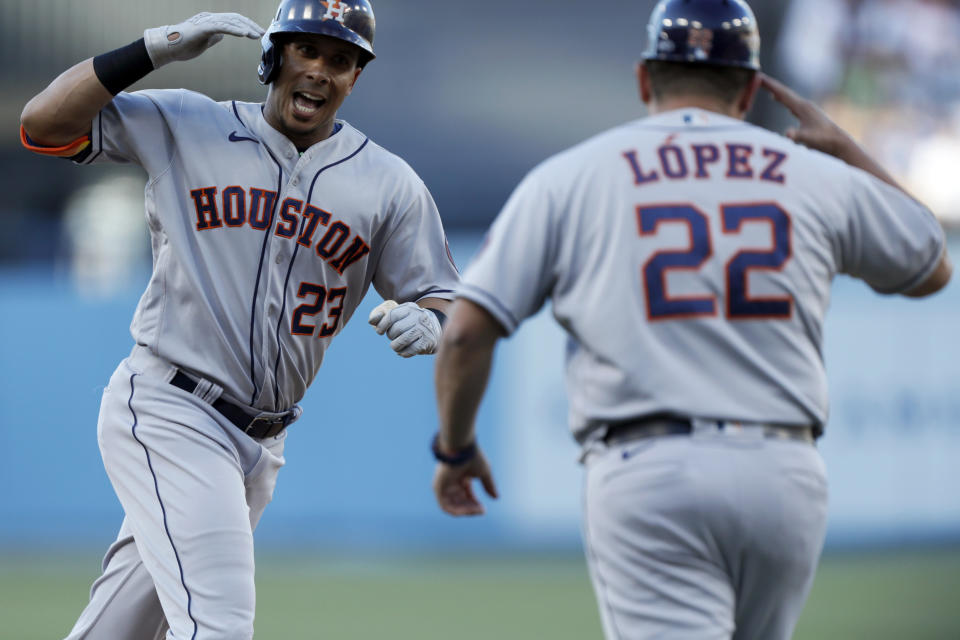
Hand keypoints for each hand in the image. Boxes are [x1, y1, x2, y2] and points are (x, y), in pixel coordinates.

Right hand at [144, 13, 263, 68]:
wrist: (168, 47)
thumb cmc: (183, 45)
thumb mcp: (204, 42)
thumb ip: (213, 37)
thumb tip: (222, 36)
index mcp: (212, 22)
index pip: (233, 20)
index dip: (247, 25)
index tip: (258, 33)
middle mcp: (211, 18)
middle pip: (235, 18)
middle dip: (251, 25)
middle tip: (263, 33)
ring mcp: (207, 21)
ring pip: (230, 21)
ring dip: (245, 27)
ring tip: (256, 34)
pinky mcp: (203, 28)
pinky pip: (222, 27)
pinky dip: (234, 29)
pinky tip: (244, 34)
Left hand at [368, 300, 441, 357]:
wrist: (434, 330)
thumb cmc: (410, 324)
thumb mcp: (399, 316)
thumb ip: (383, 318)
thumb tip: (371, 321)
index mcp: (410, 308)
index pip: (391, 316)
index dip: (382, 325)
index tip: (380, 331)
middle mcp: (418, 317)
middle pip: (395, 329)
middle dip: (391, 336)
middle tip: (394, 337)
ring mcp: (424, 330)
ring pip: (401, 341)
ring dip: (395, 346)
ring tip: (396, 346)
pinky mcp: (427, 342)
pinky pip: (409, 350)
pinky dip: (403, 353)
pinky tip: (403, 351)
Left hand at [433, 450, 498, 515]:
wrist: (460, 447)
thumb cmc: (472, 456)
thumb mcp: (484, 472)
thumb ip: (489, 485)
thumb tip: (496, 497)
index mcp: (460, 476)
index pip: (466, 495)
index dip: (474, 503)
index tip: (484, 509)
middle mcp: (450, 482)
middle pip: (460, 502)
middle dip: (471, 508)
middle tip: (481, 510)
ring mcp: (443, 485)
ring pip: (453, 506)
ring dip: (466, 511)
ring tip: (477, 510)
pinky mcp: (438, 488)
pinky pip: (445, 506)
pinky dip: (457, 510)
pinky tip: (468, 510)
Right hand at [761, 73, 903, 188]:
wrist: (839, 144)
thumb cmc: (825, 141)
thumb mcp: (809, 139)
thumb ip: (798, 136)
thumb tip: (787, 134)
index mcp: (803, 108)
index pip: (783, 94)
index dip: (770, 86)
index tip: (759, 76)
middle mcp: (805, 106)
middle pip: (785, 93)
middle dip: (772, 86)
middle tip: (760, 79)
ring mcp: (808, 111)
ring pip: (790, 100)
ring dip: (779, 94)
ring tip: (771, 91)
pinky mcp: (810, 117)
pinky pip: (794, 106)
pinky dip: (787, 104)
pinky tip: (787, 107)